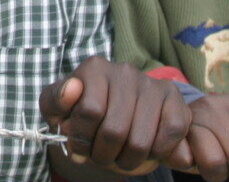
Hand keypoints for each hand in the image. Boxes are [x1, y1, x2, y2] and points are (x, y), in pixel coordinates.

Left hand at [40, 56, 189, 174]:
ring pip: (140, 140)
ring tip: (118, 157)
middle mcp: (124, 71)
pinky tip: (143, 151)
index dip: (82, 139)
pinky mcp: (173, 98)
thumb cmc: (82, 112)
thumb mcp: (57, 108)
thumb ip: (55, 101)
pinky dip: (156, 153)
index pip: (90, 112)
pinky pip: (171, 133)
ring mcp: (151, 84)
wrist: (113, 113)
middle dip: (103, 155)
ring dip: (126, 160)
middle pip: (114, 130)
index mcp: (94, 68)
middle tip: (100, 157)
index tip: (78, 148)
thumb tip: (73, 89)